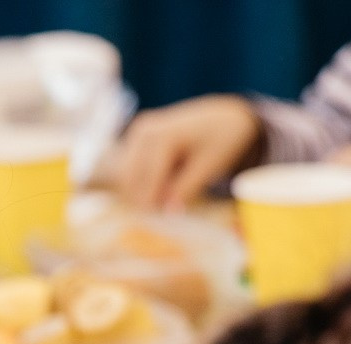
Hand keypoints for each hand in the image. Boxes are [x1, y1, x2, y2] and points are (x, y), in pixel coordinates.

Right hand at [111, 95, 264, 210]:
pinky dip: (143, 182)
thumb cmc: (220, 140)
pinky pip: (132, 169)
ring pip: (127, 175)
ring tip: (166, 199)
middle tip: (164, 214)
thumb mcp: (210, 165)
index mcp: (163, 135)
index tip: (162, 220)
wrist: (222, 117)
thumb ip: (187, 187)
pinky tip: (163, 185)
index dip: (153, 202)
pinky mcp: (136, 140)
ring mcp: (138, 133)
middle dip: (145, 198)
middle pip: (131, 177)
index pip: (148, 177)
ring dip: (141, 191)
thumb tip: (169, 211)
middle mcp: (144, 131)